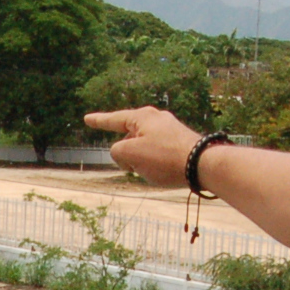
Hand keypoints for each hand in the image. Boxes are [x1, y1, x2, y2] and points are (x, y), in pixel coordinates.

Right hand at [85, 106, 199, 188]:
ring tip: (155, 171)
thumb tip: (125, 153)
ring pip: (144, 147)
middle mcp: (156, 118)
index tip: (87, 119)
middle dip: (127, 153)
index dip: (99, 121)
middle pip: (129, 137)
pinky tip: (164, 172)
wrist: (202, 164)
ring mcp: (170, 129)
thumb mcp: (129, 154)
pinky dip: (155, 163)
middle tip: (132, 166)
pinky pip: (158, 153)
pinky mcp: (180, 141)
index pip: (114, 119)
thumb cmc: (164, 158)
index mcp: (141, 117)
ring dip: (142, 161)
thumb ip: (117, 151)